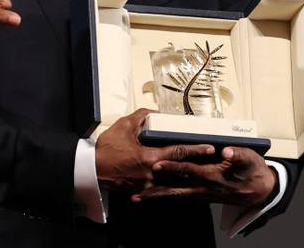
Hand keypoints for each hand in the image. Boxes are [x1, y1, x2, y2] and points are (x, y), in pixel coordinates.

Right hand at [95, 108, 215, 194]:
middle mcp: (153, 173)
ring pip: (172, 180)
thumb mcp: (123, 127)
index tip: (210, 148)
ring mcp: (148, 184)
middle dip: (197, 165)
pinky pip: (159, 187)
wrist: (92, 170)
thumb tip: (153, 113)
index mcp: (150, 157)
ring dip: (185, 176)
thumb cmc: (107, 150)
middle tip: (211, 162)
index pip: (179, 152)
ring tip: (197, 171)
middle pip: (181, 170)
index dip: (195, 149)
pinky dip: (169, 183)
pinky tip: (175, 181)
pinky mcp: (142, 190)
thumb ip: (140, 118)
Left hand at [132, 146, 277, 208]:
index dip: (173, 167)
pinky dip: (165, 196)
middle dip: (156, 190)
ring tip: (137, 198)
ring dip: (157, 196)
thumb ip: (238, 155)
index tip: (156, 164)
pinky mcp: (200, 194)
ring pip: (175, 194)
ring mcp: (201, 193)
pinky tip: (152, 195)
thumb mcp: (250, 160)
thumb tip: (228, 151)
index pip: (189, 170)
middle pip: (175, 189)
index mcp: (213, 175)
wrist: (261, 191)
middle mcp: (204, 187)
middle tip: (137, 192)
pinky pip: (180, 195)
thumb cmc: (253, 171)